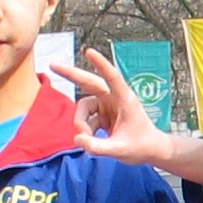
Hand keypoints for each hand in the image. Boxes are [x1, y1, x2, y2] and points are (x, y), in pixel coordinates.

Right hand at [59, 50, 202, 182]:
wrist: (149, 151)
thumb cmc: (141, 146)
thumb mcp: (120, 150)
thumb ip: (98, 147)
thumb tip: (77, 139)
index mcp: (125, 99)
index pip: (112, 77)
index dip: (100, 64)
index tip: (89, 51)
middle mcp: (114, 98)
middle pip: (89, 82)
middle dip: (71, 75)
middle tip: (53, 65)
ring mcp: (107, 105)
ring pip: (83, 107)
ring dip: (80, 123)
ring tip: (87, 139)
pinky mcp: (102, 114)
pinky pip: (85, 118)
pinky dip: (84, 129)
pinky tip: (90, 139)